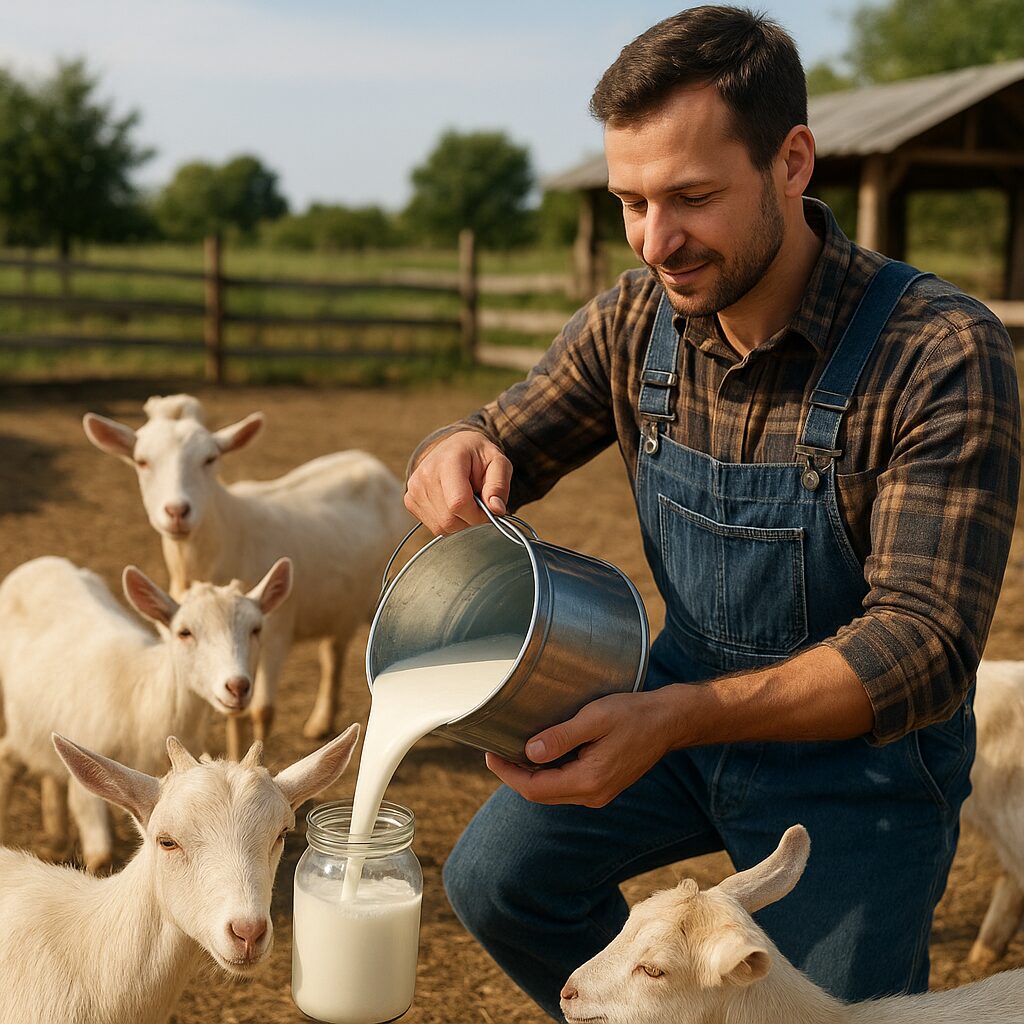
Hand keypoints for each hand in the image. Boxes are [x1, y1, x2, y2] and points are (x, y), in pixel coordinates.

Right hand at [405, 431, 512, 534]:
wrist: (453, 447)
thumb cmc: (477, 455)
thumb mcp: (498, 462)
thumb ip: (499, 485)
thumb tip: (496, 510)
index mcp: (447, 461)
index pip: (458, 503)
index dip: (478, 514)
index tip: (488, 507)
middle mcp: (425, 475)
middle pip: (450, 519)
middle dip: (470, 520)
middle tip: (479, 503)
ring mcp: (414, 489)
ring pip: (442, 527)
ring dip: (460, 522)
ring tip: (466, 501)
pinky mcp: (410, 501)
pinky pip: (435, 526)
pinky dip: (449, 522)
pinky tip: (453, 504)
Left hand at [485, 691, 673, 806]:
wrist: (668, 722)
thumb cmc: (634, 714)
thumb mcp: (595, 718)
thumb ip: (562, 737)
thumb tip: (530, 752)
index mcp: (589, 780)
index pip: (535, 788)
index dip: (508, 774)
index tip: (490, 754)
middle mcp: (593, 794)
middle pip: (540, 793)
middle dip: (514, 774)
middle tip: (495, 750)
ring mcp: (599, 792)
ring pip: (552, 791)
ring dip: (530, 774)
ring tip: (512, 750)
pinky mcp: (602, 785)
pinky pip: (566, 785)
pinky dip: (548, 772)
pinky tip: (539, 754)